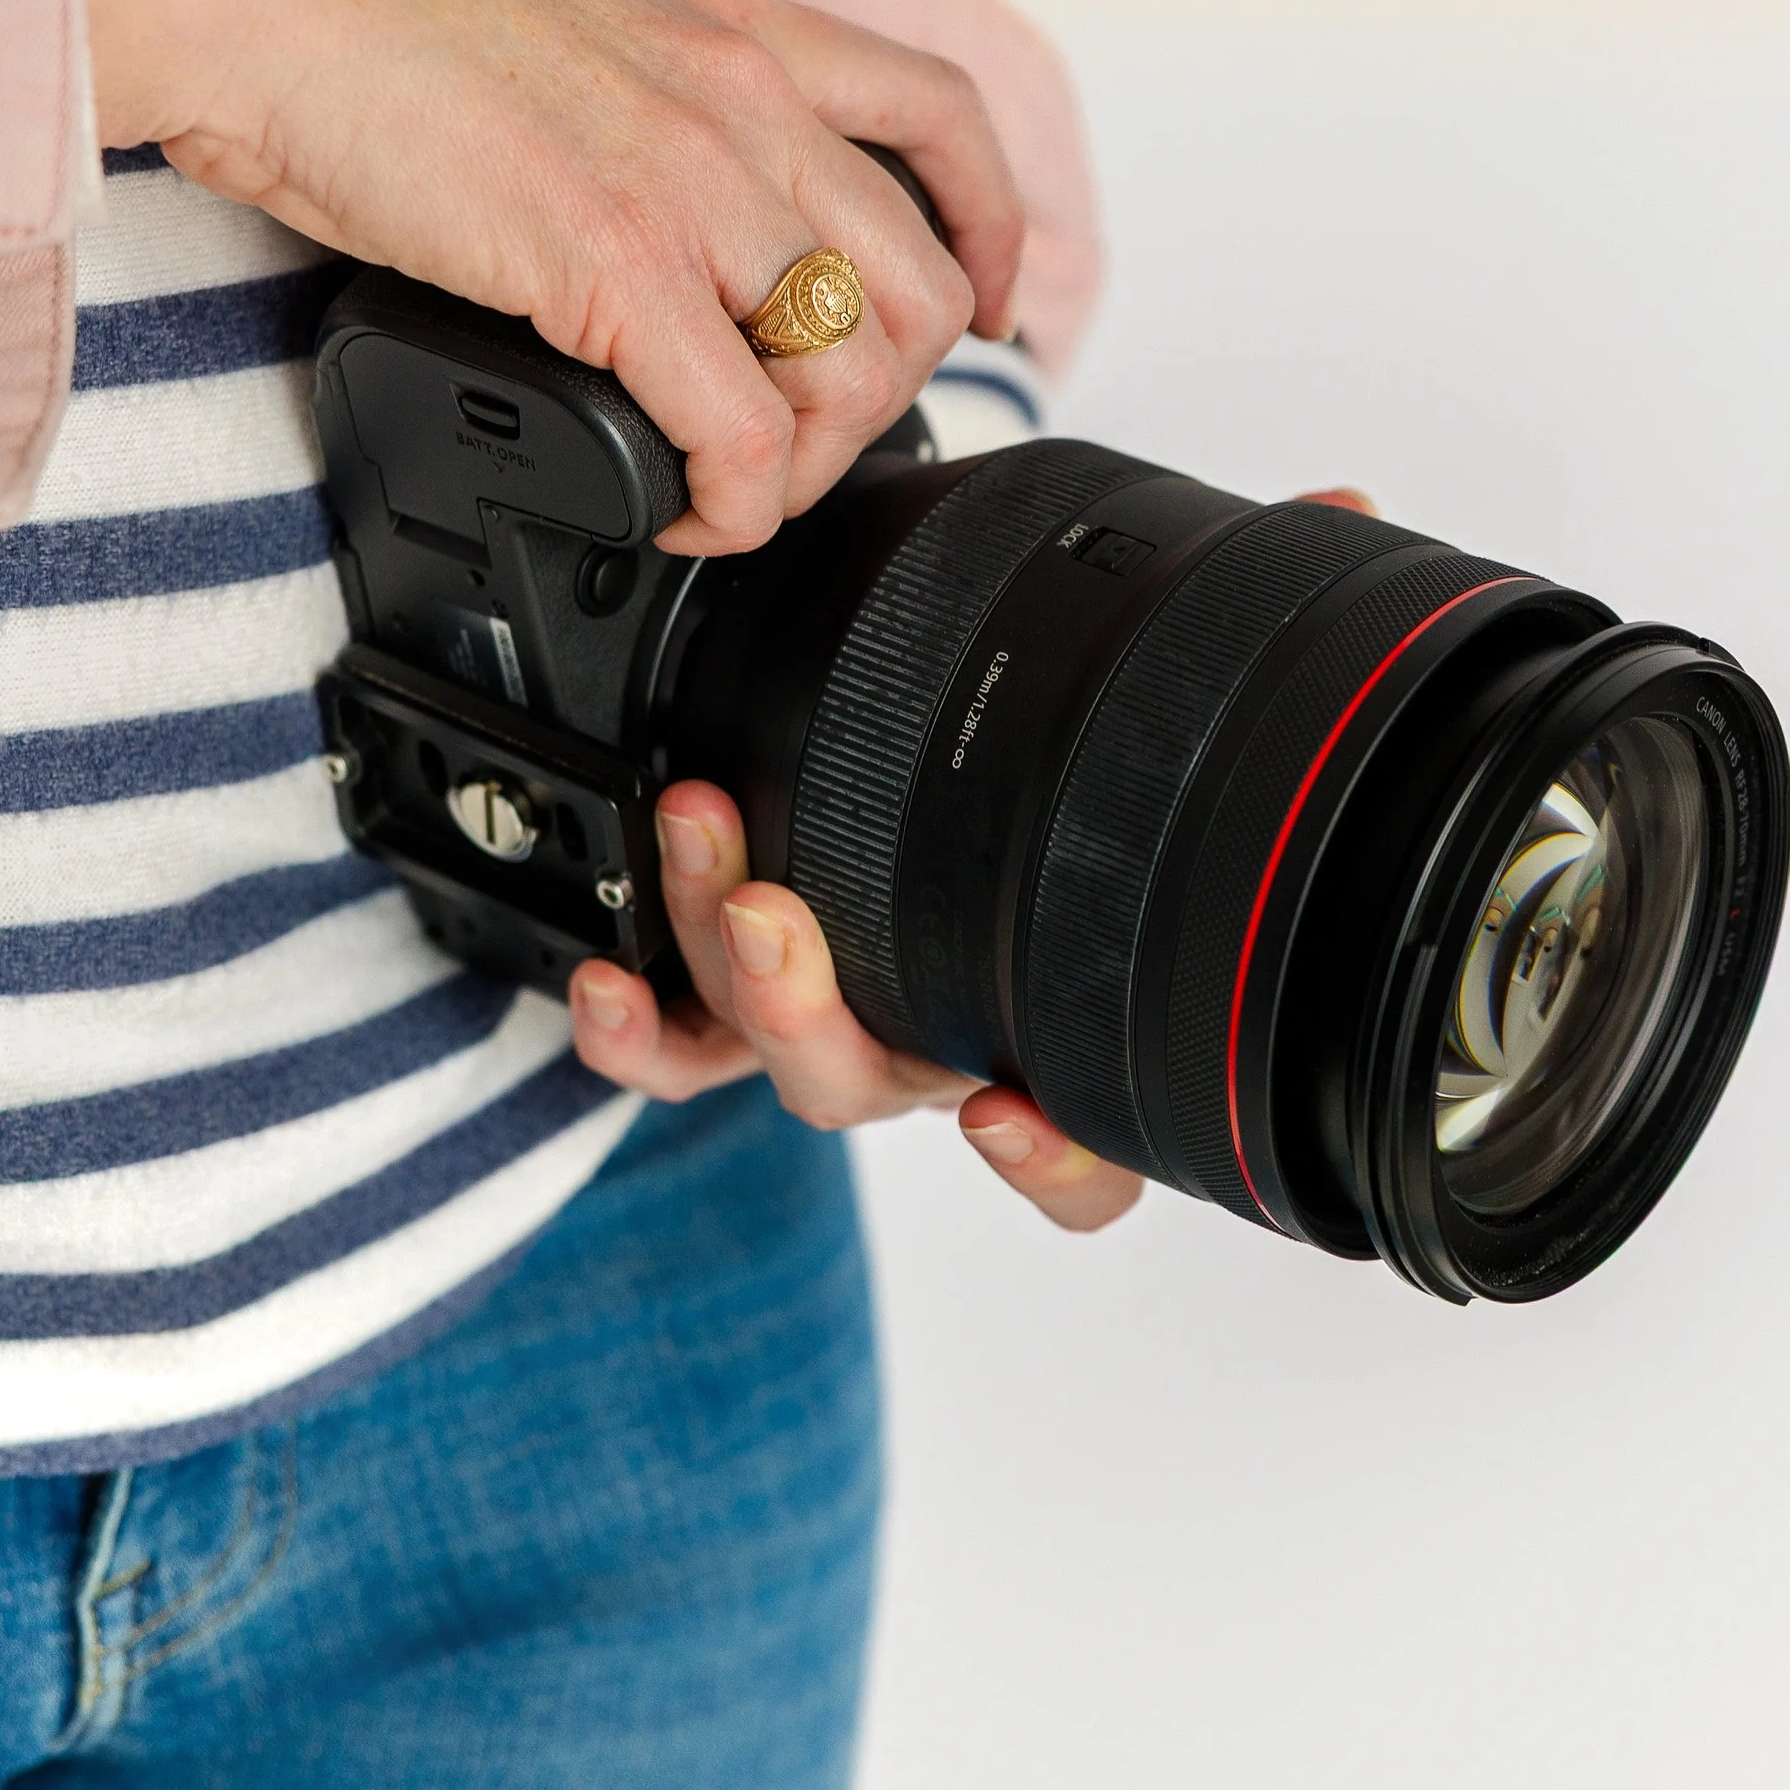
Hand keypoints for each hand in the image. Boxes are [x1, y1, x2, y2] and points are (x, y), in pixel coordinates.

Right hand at [77, 0, 1022, 551]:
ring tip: (730, 486)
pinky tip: (682, 513)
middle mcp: (742, 96)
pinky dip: (735, 504)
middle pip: (923, 282)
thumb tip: (662, 225)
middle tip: (803, 443)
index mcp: (737, 30)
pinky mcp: (615, 262)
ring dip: (809, 464)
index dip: (993, 230)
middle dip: (886, 396)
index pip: (941, 115)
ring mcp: (689, 178)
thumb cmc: (363, 20)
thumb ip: (647, 109)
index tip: (988, 301)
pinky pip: (744, 431)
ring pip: (854, 370)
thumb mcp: (567, 33)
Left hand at [568, 783, 1144, 1234]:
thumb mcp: (1044, 789)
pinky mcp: (730, 1031)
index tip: (997, 1110)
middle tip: (759, 910)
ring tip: (687, 843)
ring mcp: (824, 1045)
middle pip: (868, 1079)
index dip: (1050, 1164)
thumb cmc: (983, 816)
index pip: (1086, 1159)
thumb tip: (1185, 625)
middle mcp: (925, 1057)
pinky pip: (675, 1060)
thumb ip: (1072, 754)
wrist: (887, 809)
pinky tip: (604, 978)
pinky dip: (633, 1034)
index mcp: (1024, 1033)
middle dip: (798, 999)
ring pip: (765, 1048)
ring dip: (712, 953)